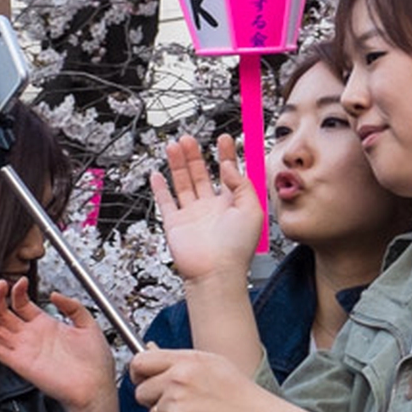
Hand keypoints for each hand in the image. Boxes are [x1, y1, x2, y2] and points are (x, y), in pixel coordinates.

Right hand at [0, 279, 115, 411]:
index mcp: (46, 326)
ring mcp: (24, 349)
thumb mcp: (88, 325)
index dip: (17, 291)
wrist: (96, 387)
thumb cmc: (95, 364)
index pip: (21, 304)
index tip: (20, 280)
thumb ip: (72, 306)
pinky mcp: (19, 363)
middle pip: (4, 314)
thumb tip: (55, 294)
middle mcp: (32, 337)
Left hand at [129, 346, 269, 411]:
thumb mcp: (212, 363)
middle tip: (175, 403)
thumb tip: (149, 351)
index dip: (138, 373)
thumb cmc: (238, 393)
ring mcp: (177, 404)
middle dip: (153, 400)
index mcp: (186, 361)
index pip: (140, 362)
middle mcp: (178, 380)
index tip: (142, 380)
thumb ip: (178, 359)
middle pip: (141, 392)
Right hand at [150, 134, 261, 283]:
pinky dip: (160, 188)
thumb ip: (241, 183)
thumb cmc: (237, 248)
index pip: (228, 173)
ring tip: (175, 145)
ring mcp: (192, 215)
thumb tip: (228, 166)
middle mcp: (211, 208)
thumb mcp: (252, 209)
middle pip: (201, 174)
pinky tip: (158, 174)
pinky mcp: (175, 224)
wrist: (215, 272)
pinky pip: (166, 202)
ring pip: (183, 183)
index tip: (224, 139)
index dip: (226, 155)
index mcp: (232, 204)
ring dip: (179, 164)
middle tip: (191, 138)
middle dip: (196, 155)